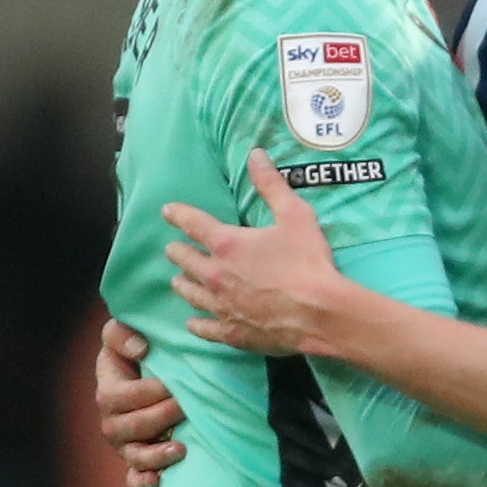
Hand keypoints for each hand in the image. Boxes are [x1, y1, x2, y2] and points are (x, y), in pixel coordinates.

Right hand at [97, 319, 184, 486]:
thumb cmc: (133, 355)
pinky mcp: (136, 463)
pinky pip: (134, 480)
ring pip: (135, 456)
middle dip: (162, 417)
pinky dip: (144, 483)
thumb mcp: (119, 337)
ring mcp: (124, 446)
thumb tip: (141, 348)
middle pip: (133, 427)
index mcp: (107, 392)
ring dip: (157, 455)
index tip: (174, 383)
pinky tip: (158, 481)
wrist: (139, 378)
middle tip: (187, 406)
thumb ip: (119, 334)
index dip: (150, 392)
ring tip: (181, 447)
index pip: (124, 396)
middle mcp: (112, 423)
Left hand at [162, 154, 374, 358]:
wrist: (319, 312)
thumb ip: (271, 185)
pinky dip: (196, 324)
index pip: (193, 224)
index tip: (166, 211)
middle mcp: (215, 274)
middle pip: (185, 261)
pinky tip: (191, 323)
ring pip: (190, 294)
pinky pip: (205, 328)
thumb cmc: (307, 261)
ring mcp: (221, 306)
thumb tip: (255, 154)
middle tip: (171, 250)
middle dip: (177, 252)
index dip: (178, 215)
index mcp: (227, 243)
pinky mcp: (231, 331)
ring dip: (182, 284)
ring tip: (177, 281)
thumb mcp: (294, 215)